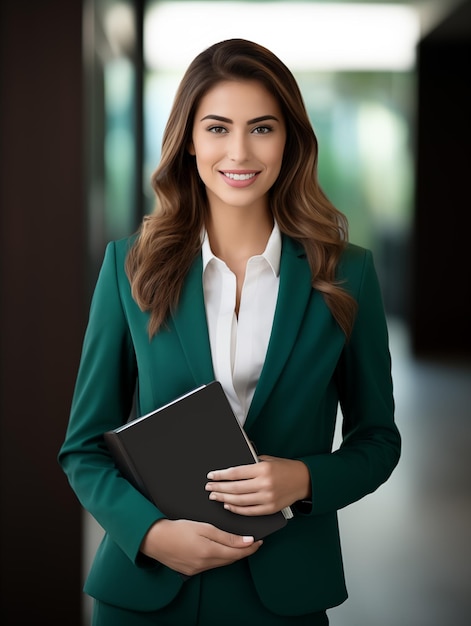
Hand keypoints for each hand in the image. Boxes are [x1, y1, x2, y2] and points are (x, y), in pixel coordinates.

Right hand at [139, 518, 262, 576]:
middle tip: (253, 542)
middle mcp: (205, 565)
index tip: (260, 541)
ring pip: (222, 563)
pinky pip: (211, 565)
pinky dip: (219, 558)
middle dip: (244, 551)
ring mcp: (198, 570)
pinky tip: (221, 550)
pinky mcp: (191, 571)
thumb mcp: (204, 527)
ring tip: (240, 545)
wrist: (154, 539)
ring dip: (232, 555)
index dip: (250, 548)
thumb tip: (246, 541)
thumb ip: (226, 536)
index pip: (237, 553)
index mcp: (210, 552)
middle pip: (231, 559)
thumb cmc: (177, 529)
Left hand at [205, 456, 310, 515]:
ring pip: (240, 501)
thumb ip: (251, 464)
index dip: (221, 475)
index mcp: (262, 469)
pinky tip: (228, 506)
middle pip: (235, 488)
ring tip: (215, 497)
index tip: (211, 476)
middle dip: (219, 488)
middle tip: (209, 488)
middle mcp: (264, 484)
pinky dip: (236, 509)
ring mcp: (267, 498)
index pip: (235, 473)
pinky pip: (249, 511)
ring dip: (224, 499)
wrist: (303, 480)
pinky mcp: (270, 509)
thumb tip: (231, 471)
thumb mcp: (267, 460)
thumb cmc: (284, 468)